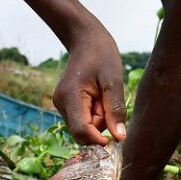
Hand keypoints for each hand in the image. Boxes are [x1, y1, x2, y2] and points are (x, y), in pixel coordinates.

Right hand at [53, 29, 126, 145]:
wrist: (86, 40)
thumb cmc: (101, 56)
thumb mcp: (113, 81)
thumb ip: (115, 110)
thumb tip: (119, 137)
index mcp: (70, 97)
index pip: (81, 132)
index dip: (99, 140)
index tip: (116, 137)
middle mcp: (61, 104)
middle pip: (83, 132)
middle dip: (100, 125)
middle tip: (107, 102)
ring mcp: (62, 105)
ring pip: (85, 127)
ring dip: (99, 119)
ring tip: (102, 95)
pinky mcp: (67, 105)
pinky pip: (84, 119)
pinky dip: (95, 114)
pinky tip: (97, 97)